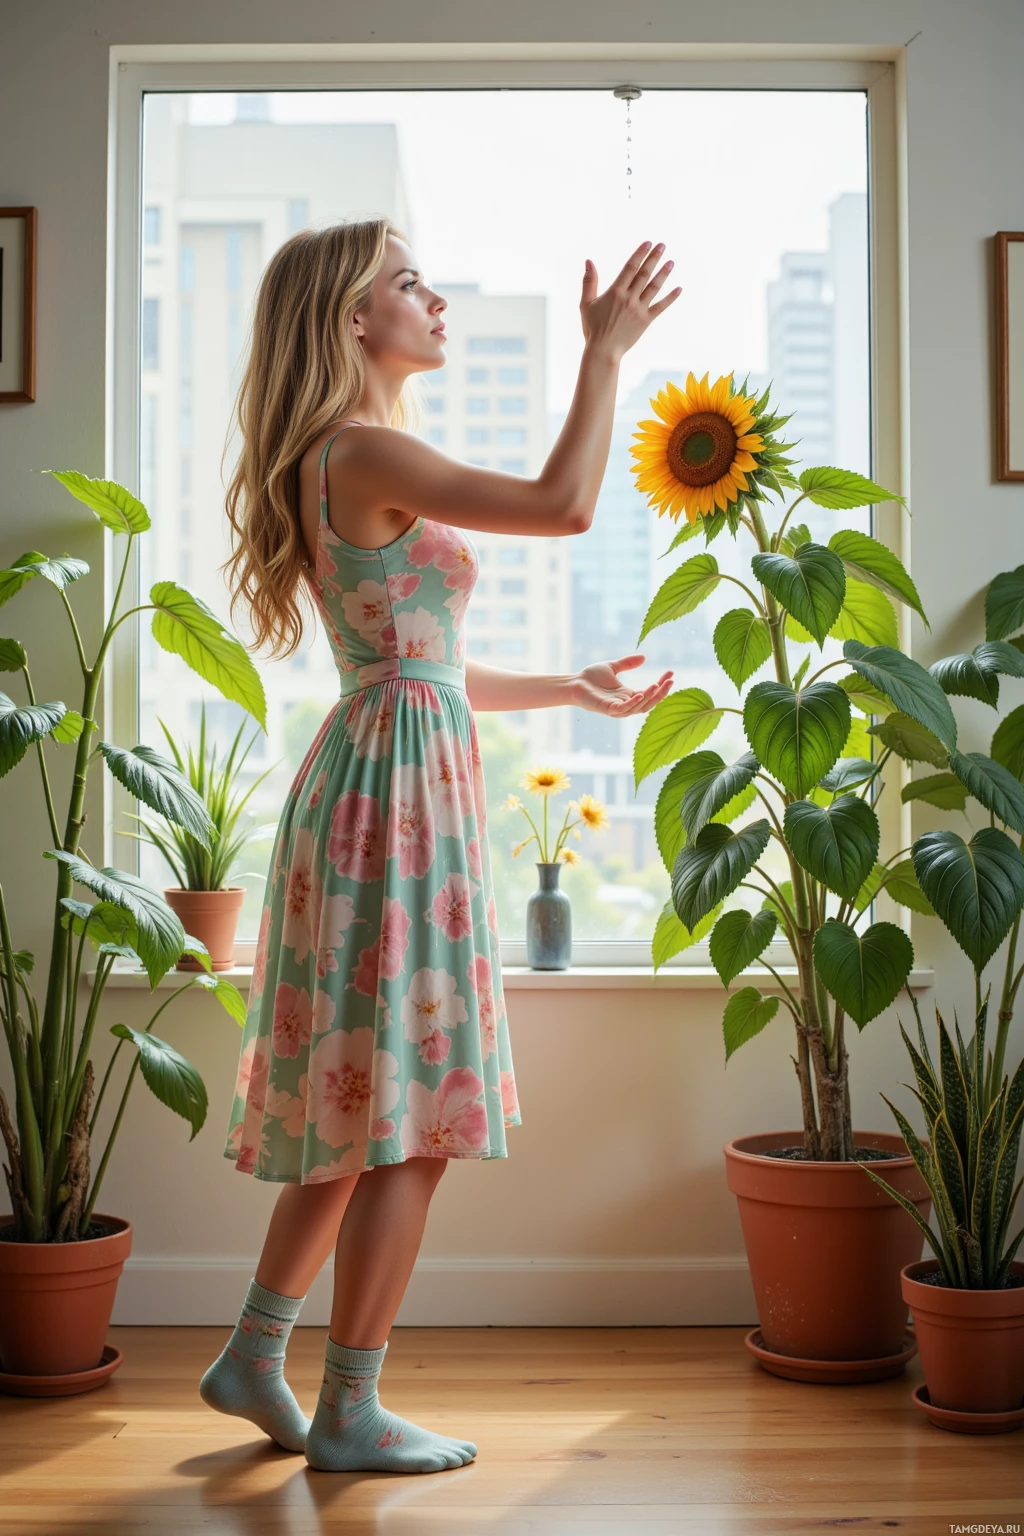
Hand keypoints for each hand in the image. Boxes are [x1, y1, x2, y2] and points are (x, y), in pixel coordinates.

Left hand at [570, 654, 673, 715]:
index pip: (650, 692)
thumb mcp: (613, 667)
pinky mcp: (608, 709)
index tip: (671, 673)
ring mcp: (617, 708)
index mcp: (628, 695)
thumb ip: (627, 663)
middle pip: (649, 702)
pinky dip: (633, 703)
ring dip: (650, 697)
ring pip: (639, 707)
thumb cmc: (590, 677)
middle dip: (661, 693)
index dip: (661, 684)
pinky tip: (640, 694)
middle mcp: (625, 704)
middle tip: (670, 681)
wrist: (574, 683)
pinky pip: (624, 709)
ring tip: (658, 685)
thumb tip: (644, 657)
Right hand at [579, 240, 680, 359]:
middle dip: (654, 258)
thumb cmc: (593, 328)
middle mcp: (629, 298)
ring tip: (671, 262)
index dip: (640, 254)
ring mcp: (639, 309)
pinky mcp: (646, 321)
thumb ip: (589, 282)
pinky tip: (679, 289)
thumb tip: (588, 261)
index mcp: (615, 292)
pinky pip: (661, 307)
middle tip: (662, 246)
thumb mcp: (586, 304)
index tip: (648, 243)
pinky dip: (670, 298)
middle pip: (644, 273)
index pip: (630, 267)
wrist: (603, 351)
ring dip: (663, 274)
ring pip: (654, 287)